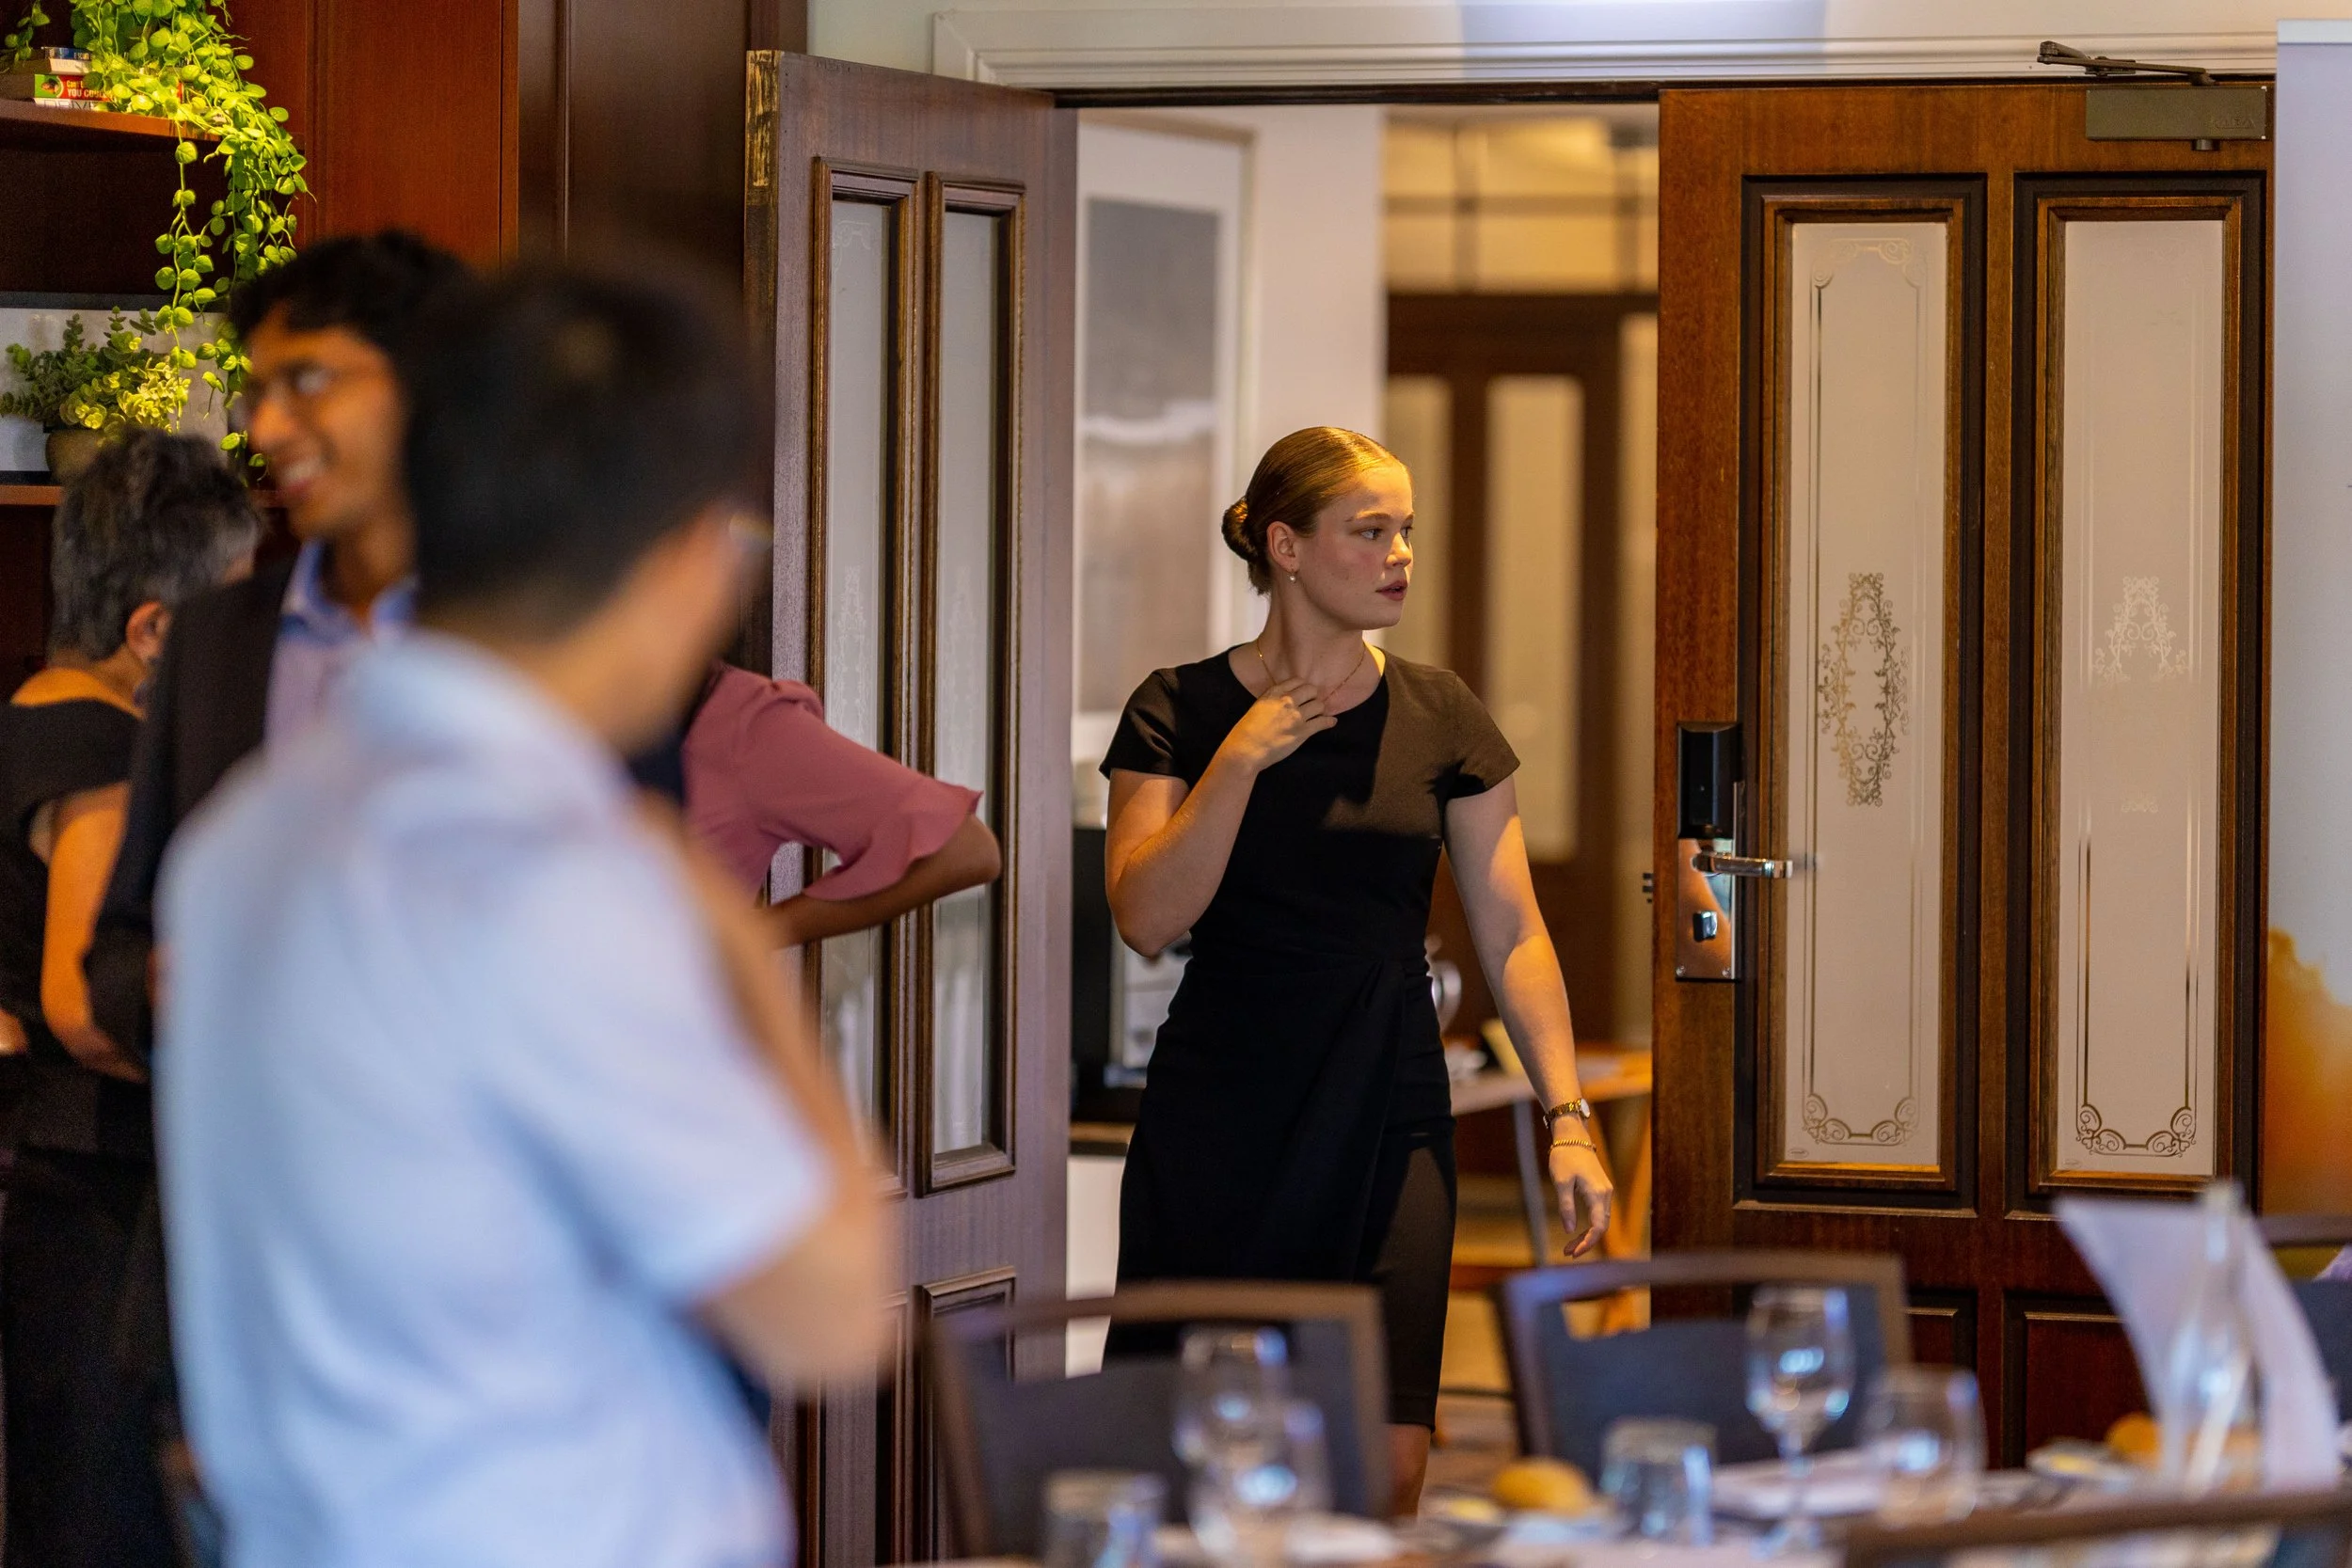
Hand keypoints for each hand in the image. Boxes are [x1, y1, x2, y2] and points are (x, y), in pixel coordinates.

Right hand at [1219, 677, 1336, 773]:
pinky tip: (1331, 722)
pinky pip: (1323, 722)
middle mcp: (1286, 701)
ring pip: (1319, 705)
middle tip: (1311, 705)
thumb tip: (1288, 699)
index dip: (1303, 687)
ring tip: (1317, 715)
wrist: (1245, 750)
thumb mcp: (1258, 706)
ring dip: (1320, 710)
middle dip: (1313, 697)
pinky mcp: (1302, 732)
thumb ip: (1273, 699)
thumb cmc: (1247, 731)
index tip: (1304, 693)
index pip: (1297, 681)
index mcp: (1273, 693)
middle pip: (1311, 690)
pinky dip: (1329, 722)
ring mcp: (1296, 716)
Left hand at [1548, 1138, 1614, 1258]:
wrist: (1572, 1136)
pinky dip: (1589, 1225)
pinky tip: (1576, 1231)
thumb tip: (1569, 1230)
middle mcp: (1606, 1194)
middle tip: (1567, 1253)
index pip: (1598, 1226)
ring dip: (1587, 1235)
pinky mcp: (1601, 1189)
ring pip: (1601, 1221)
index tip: (1574, 1253)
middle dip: (1585, 1242)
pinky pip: (1599, 1213)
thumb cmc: (1565, 1156)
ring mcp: (1605, 1191)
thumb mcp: (1561, 1182)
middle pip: (1601, 1226)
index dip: (1588, 1242)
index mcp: (1597, 1193)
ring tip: (1569, 1246)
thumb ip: (1566, 1206)